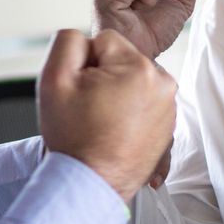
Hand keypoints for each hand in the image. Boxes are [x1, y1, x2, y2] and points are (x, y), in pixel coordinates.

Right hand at [35, 29, 176, 201]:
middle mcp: (163, 84)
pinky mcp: (169, 126)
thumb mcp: (54, 78)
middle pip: (121, 61)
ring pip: (132, 82)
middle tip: (90, 110)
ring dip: (116, 96)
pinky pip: (143, 105)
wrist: (91, 184)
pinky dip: (129, 115)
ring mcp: (169, 107)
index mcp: (139, 67)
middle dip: (103, 79)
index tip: (82, 91)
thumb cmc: (74, 138)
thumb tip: (85, 38)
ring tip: (102, 123)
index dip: (84, 64)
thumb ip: (67, 41)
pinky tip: (114, 133)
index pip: (104, 41)